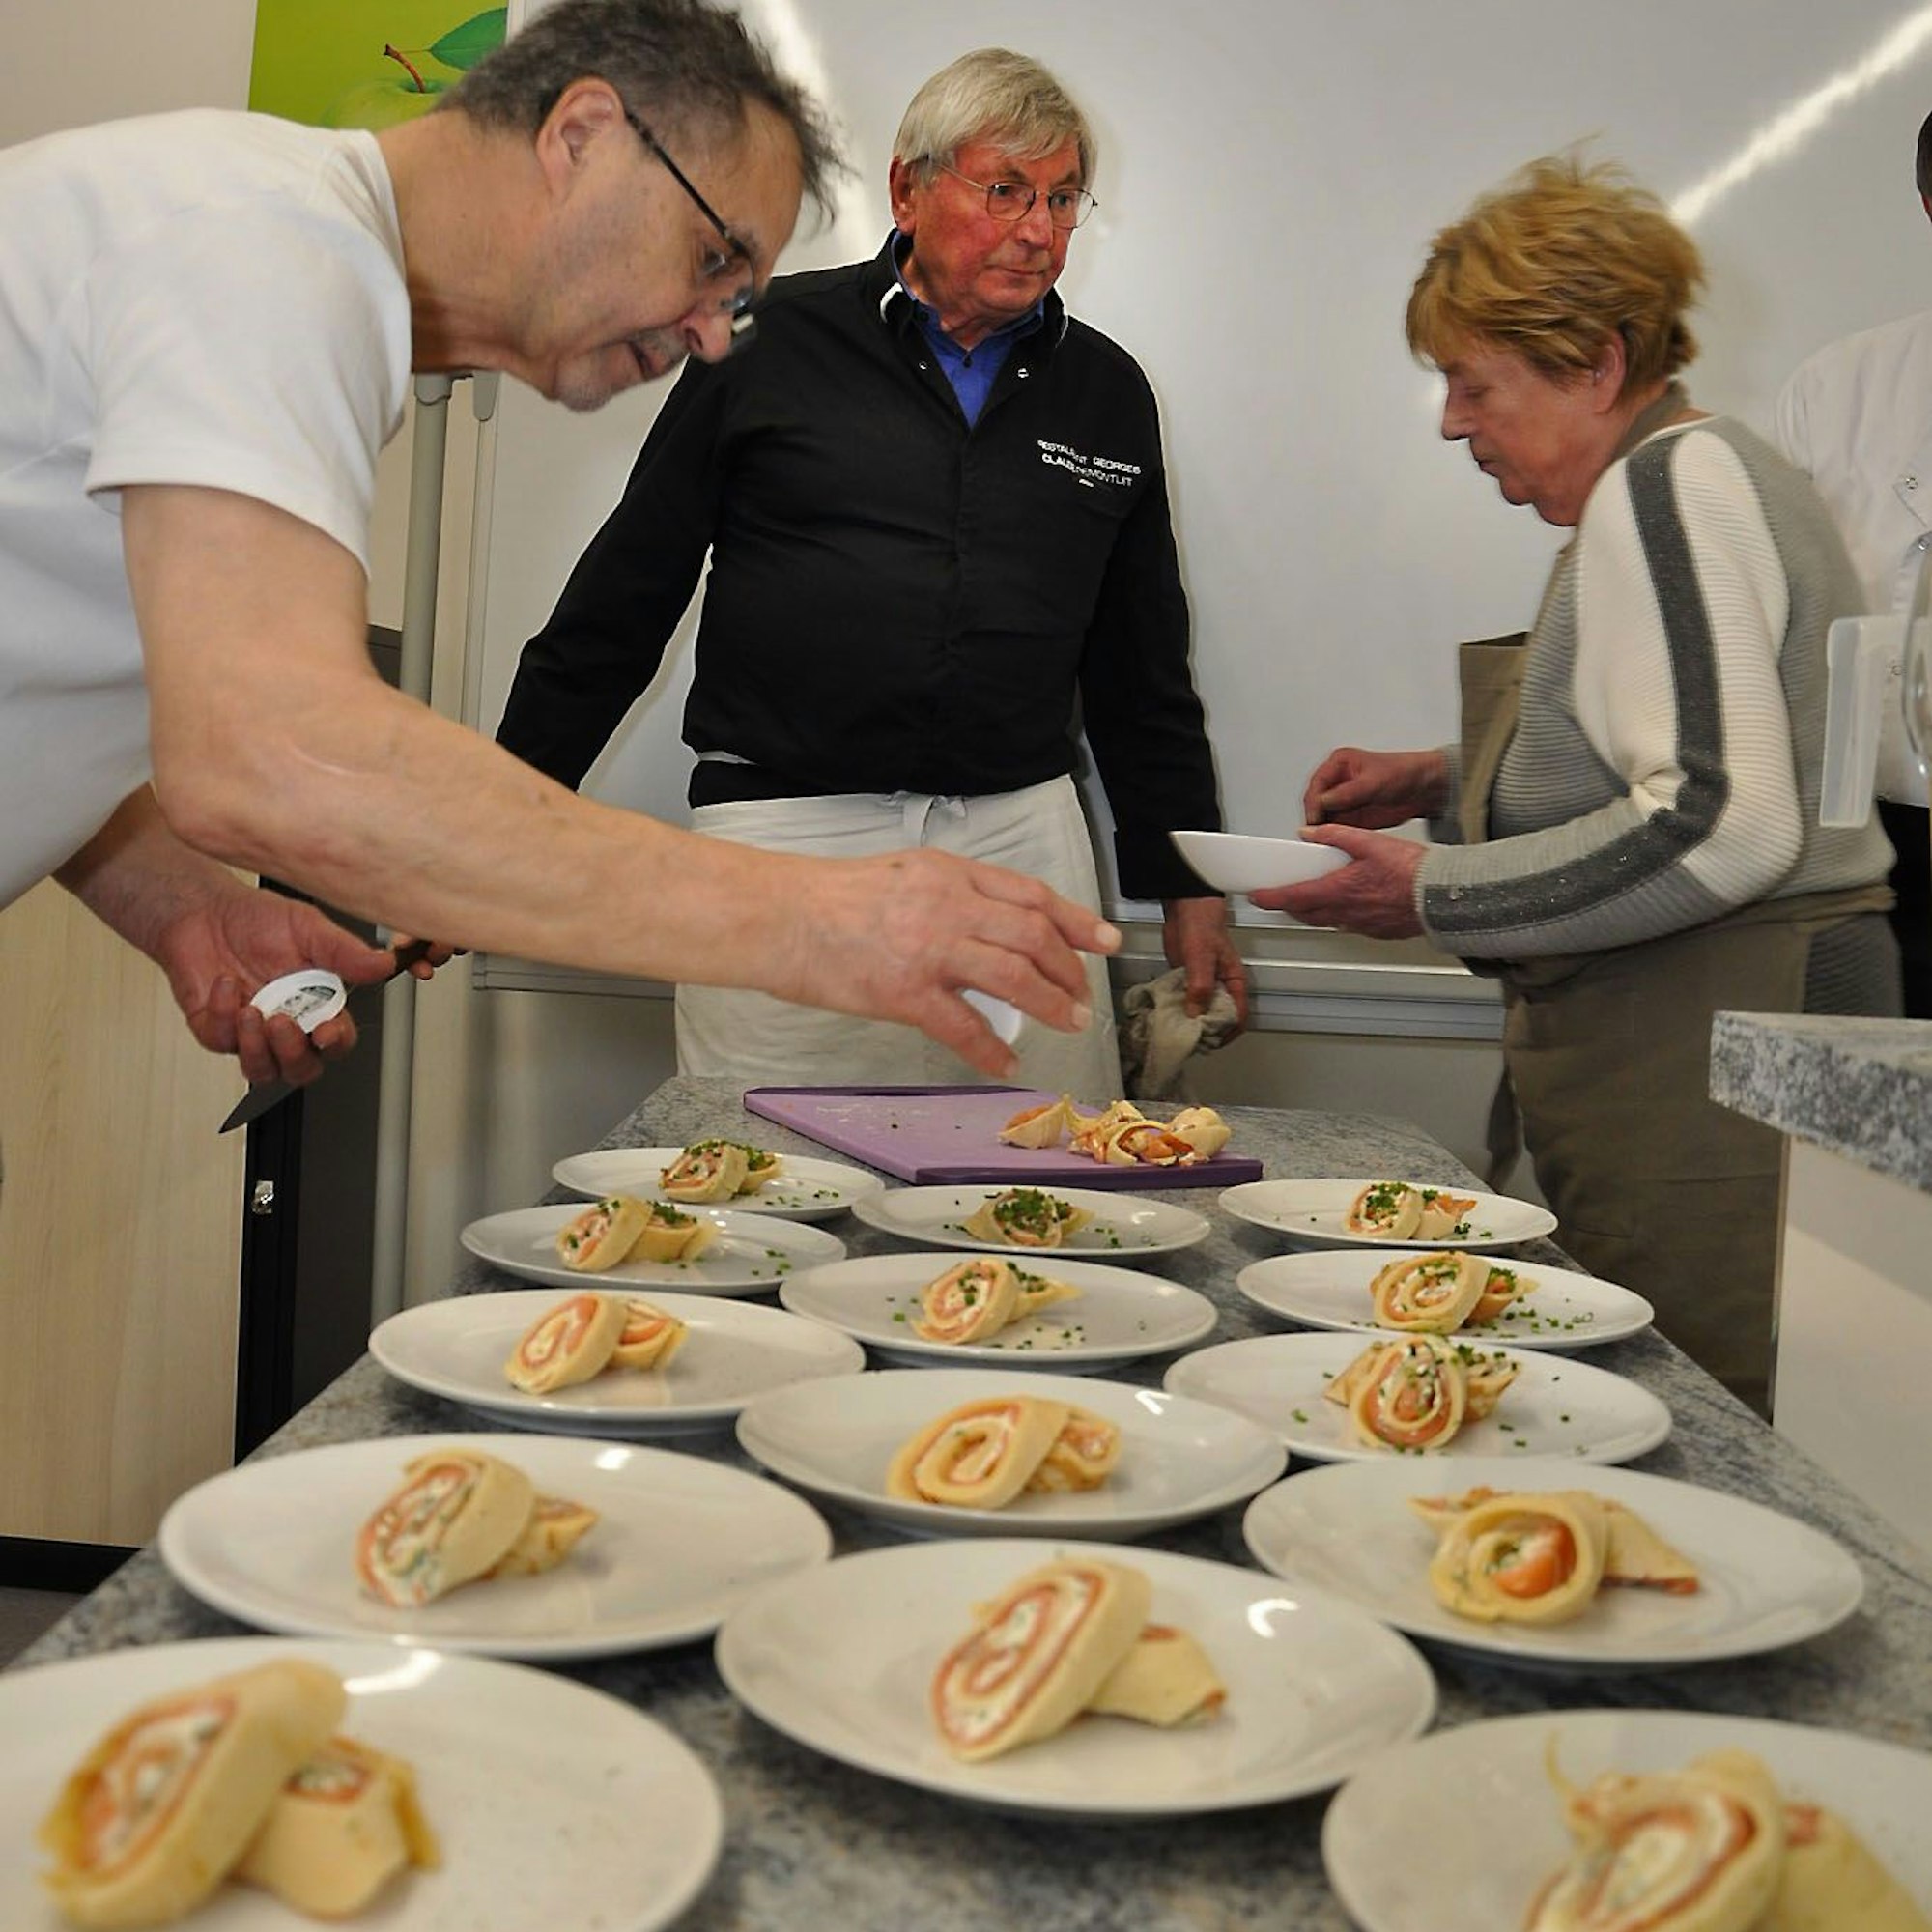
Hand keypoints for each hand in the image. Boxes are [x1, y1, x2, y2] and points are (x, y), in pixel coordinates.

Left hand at [155, 887, 414, 1085]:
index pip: (336, 1040)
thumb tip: (384, 963)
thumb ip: (345, 951)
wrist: (203, 910)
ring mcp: (250, 1033)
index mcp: (317, 1005)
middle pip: (301, 1068)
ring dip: (256, 1048)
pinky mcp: (215, 1031)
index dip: (335, 1043)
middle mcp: (287, 1024)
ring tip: (250, 1011)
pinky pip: (221, 1041)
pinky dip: (222, 1014)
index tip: (326, 1032)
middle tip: (281, 1023)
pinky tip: (224, 983)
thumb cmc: (257, 919)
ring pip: (261, 1071)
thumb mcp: (308, 928)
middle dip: (292, 1054)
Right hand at [778, 848, 1119, 1076]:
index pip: (1030, 894)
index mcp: (949, 874)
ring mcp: (928, 948)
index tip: (1103, 940)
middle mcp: (948, 905)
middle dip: (1069, 968)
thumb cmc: (829, 900)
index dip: (1075, 919)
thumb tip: (988, 929)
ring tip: (1067, 1022)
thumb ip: (949, 896)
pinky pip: (964, 1025)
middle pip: (1033, 935)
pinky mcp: (904, 991)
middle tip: (1082, 995)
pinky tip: (1007, 1062)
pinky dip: (993, 1048)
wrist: (777, 916)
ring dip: (1050, 1002)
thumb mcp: (903, 876)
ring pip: (1014, 975)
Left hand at [1162, 895, 1248, 1030]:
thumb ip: (1200, 986)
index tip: (1212, 1041)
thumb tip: (1195, 1013)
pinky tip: (1169, 1016)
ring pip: (1201, 1010)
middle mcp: (1221, 986)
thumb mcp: (1202, 958)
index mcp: (1234, 981)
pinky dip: (1179, 1009)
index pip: (1238, 1016)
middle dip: (1207, 1030)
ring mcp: (1203, 984)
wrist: (1184, 908)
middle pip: (1219, 1017)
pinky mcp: (1187, 980)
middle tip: (1192, 1040)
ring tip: (1179, 1031)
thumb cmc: (1203, 926)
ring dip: (1191, 1021)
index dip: (1228, 1032)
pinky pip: (1185, 1000)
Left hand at [1250, 824, 1425, 938]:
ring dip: (1313, 912)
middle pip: (1306, 914)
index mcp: (1339, 891)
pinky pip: (1349, 926)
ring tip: (1308, 899)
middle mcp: (1346, 914)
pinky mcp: (1377, 931)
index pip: (1294, 897)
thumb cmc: (1413, 871)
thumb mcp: (1370, 842)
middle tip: (1279, 897)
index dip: (1271, 898)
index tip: (1256, 896)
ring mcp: (1362, 926)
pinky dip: (1339, 916)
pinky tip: (1346, 905)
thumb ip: (1336, 836)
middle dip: (1289, 906)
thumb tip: (1310, 833)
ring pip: (1327, 922)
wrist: (1442, 896)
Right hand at [1303, 746, 1448, 827]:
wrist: (1423, 789)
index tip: (1316, 818)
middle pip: (1315, 803)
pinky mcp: (1350, 817)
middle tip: (1317, 832)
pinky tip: (1336, 840)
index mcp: (1338, 764)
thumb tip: (1324, 801)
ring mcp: (1342, 801)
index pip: (1317, 784)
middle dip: (1316, 818)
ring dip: (1323, 829)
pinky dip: (1334, 835)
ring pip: (1323, 817)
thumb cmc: (1403, 772)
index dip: (1314, 802)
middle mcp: (1337, 782)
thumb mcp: (1373, 781)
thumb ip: (1347, 792)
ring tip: (1325, 839)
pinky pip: (1335, 828)